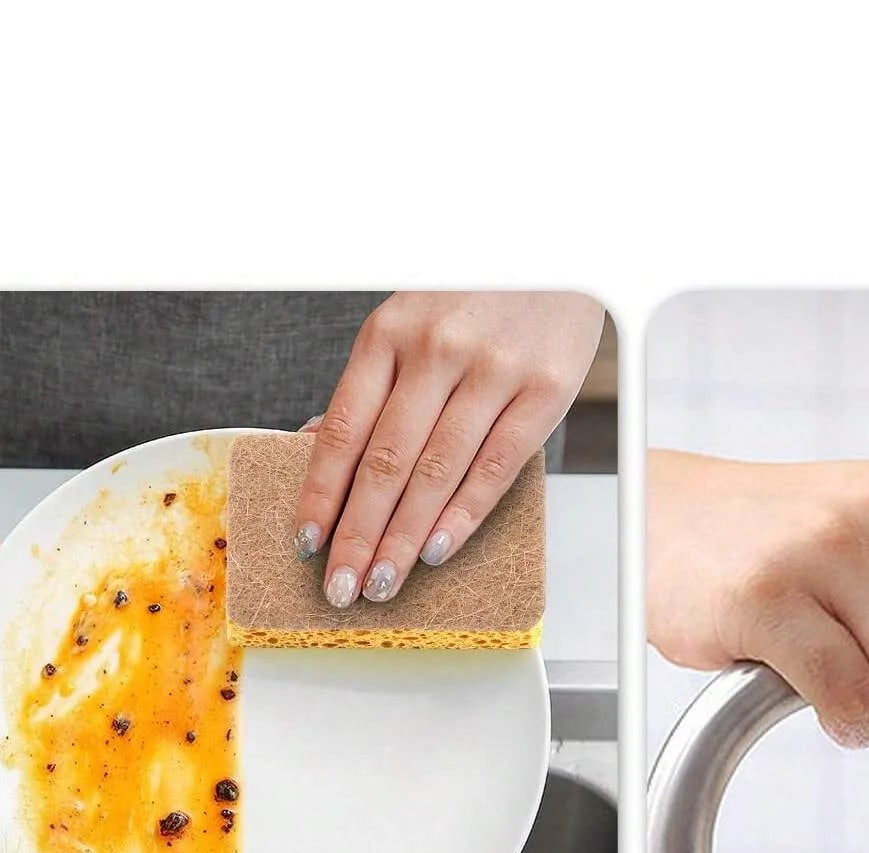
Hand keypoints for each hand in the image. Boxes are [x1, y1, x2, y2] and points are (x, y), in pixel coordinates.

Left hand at [296, 291, 603, 605]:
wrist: (562, 250)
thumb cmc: (480, 293)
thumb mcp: (413, 319)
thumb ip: (375, 383)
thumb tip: (318, 443)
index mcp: (389, 331)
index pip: (344, 429)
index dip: (321, 493)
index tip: (306, 543)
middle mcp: (436, 348)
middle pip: (385, 462)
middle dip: (357, 535)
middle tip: (340, 587)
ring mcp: (492, 370)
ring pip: (436, 474)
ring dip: (404, 540)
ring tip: (382, 584)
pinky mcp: (544, 390)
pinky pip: (495, 468)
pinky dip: (463, 516)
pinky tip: (437, 552)